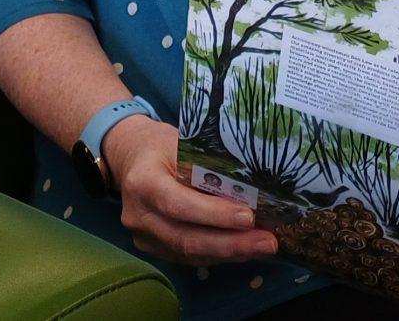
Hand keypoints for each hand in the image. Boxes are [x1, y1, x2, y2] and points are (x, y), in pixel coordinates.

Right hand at [102, 116, 277, 265]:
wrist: (130, 157)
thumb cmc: (161, 145)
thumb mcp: (182, 142)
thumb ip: (207, 165)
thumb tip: (251, 187)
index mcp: (143, 182)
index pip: (179, 204)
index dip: (214, 215)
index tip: (249, 218)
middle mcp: (138, 215)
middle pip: (185, 238)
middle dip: (230, 243)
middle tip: (267, 242)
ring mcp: (143, 237)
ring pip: (189, 252)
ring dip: (229, 252)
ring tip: (263, 246)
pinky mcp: (153, 248)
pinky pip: (188, 256)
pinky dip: (218, 254)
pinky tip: (244, 249)